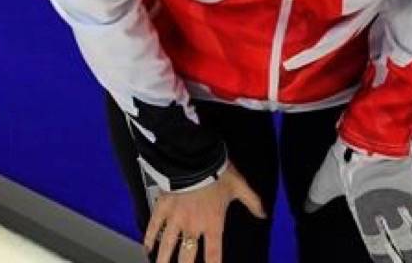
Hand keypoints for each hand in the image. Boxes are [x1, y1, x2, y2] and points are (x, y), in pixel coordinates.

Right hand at [143, 162, 265, 262]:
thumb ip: (252, 201)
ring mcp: (175, 218)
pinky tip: (146, 247)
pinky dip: (149, 238)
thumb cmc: (219, 173)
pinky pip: (153, 226)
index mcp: (212, 223)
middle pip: (186, 256)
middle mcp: (192, 226)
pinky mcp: (162, 207)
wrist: (194, 158)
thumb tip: (264, 214)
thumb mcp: (240, 186)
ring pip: (166, 245)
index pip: (213, 254)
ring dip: (162, 259)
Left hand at [305, 140, 411, 262]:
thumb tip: (306, 208)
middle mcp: (388, 210)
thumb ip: (316, 198)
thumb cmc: (346, 159)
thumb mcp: (325, 181)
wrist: (373, 137)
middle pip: (405, 240)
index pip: (378, 246)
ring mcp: (405, 195)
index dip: (387, 259)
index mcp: (365, 214)